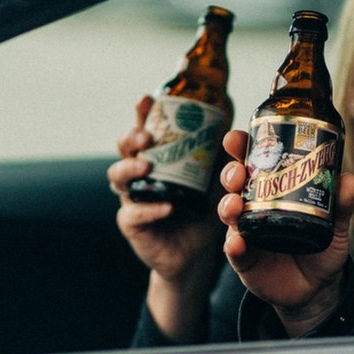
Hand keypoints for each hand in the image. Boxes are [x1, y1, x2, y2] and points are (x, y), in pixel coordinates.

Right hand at [111, 94, 225, 340]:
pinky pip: (134, 214)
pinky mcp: (133, 225)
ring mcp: (132, 198)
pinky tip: (168, 207)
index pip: (145, 128)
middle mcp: (139, 174)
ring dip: (131, 168)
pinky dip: (151, 209)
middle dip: (131, 137)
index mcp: (157, 157)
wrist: (197, 253)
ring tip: (147, 166)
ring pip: (118, 178)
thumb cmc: (203, 209)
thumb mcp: (216, 178)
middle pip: (123, 149)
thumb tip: (234, 124)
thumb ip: (221, 154)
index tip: (147, 100)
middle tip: (147, 136)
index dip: (142, 113)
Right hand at [217, 128, 353, 337]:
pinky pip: (234, 250)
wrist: (317, 288)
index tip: (236, 139)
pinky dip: (233, 245)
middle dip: (231, 173)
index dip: (241, 148)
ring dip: (227, 205)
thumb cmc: (322, 249)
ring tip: (235, 204)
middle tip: (238, 172)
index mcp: (273, 190)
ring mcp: (247, 232)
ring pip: (229, 213)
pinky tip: (237, 241)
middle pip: (234, 183)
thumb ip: (342, 205)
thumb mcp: (336, 225)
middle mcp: (255, 207)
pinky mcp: (244, 259)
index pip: (253, 162)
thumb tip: (348, 180)